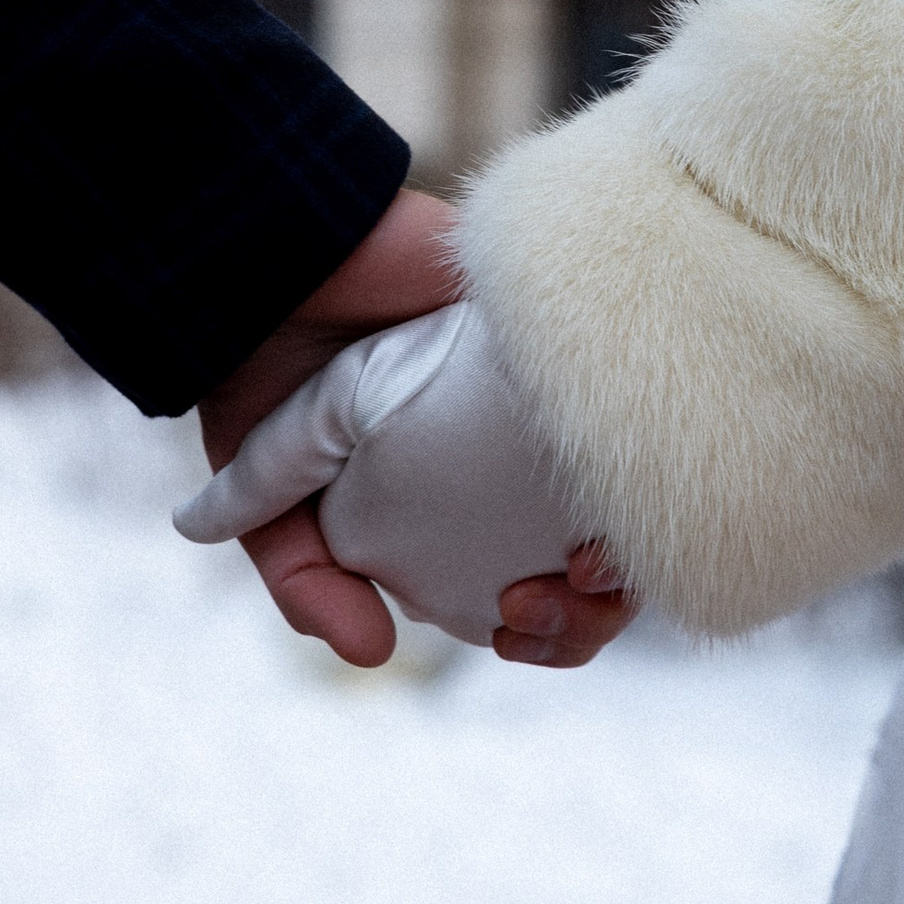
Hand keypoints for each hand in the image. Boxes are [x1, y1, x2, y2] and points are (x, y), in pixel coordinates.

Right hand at [193, 194, 637, 670]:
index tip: (510, 629)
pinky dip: (639, 455)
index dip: (547, 631)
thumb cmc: (261, 368)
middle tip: (536, 600)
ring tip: (581, 563)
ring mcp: (552, 389)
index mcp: (467, 500)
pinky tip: (602, 490)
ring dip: (627, 551)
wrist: (267, 247)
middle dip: (588, 609)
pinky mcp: (565, 326)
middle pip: (607, 556)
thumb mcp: (268, 502)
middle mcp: (520, 450)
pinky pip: (643, 394)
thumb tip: (371, 656)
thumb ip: (304, 581)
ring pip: (642, 489)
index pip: (546, 588)